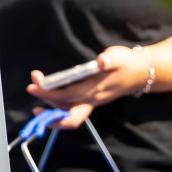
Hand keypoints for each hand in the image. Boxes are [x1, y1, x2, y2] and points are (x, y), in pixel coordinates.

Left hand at [26, 45, 152, 128]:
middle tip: (30, 88)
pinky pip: (72, 112)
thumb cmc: (127, 63)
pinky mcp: (90, 101)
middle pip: (67, 112)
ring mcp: (91, 102)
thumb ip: (109, 59)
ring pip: (69, 115)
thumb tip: (101, 61)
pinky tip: (48, 104)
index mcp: (95, 90)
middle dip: (47, 104)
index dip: (49, 92)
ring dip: (51, 112)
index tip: (35, 83)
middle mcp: (92, 100)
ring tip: (35, 104)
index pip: (68, 95)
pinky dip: (58, 111)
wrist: (141, 73)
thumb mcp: (118, 56)